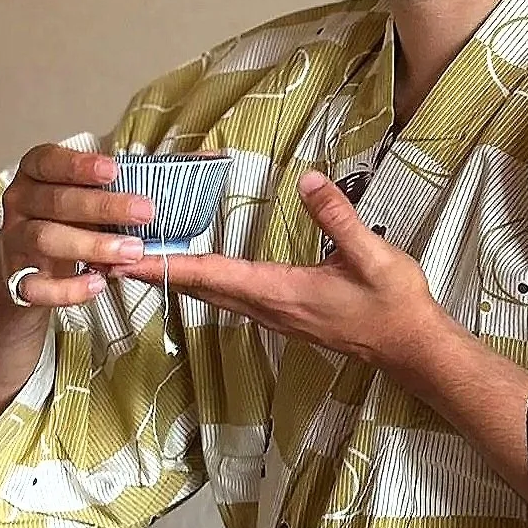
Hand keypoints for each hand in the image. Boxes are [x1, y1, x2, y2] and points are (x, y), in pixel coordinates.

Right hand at [0, 144, 151, 312]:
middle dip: (103, 206)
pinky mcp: (15, 281)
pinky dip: (68, 288)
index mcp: (33, 177)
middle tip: (145, 212)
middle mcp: (19, 205)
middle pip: (56, 201)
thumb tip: (155, 192)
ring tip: (132, 251)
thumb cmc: (63, 227)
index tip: (113, 170)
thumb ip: (106, 194)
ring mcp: (15, 243)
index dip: (78, 164)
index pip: (47, 162)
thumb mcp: (78, 203)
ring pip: (46, 239)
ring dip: (92, 245)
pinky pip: (36, 286)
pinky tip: (98, 284)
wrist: (24, 275)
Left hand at [110, 169, 449, 379]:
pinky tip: (203, 275)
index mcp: (282, 292)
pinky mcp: (287, 317)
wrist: (411, 347)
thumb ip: (336, 218)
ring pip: (216, 296)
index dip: (169, 265)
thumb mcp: (370, 255)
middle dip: (159, 273)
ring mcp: (277, 316)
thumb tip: (308, 180)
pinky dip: (208, 284)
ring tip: (149, 263)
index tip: (129, 260)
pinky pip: (234, 299)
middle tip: (117, 257)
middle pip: (202, 289)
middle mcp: (270, 308)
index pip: (213, 275)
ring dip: (181, 279)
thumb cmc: (393, 305)